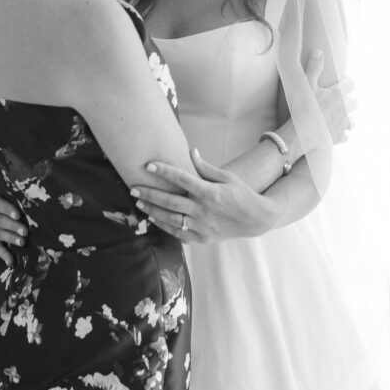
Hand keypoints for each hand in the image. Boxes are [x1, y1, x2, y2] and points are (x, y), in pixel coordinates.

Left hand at [131, 149, 280, 242]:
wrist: (256, 219)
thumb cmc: (241, 193)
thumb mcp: (227, 177)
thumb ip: (205, 167)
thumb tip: (190, 152)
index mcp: (209, 192)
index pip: (181, 179)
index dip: (163, 171)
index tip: (148, 165)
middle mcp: (203, 210)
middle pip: (170, 201)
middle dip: (149, 194)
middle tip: (133, 188)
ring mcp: (202, 226)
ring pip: (171, 219)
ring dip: (153, 211)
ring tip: (139, 203)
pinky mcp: (203, 238)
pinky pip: (179, 233)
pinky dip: (165, 226)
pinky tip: (154, 219)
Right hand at [305, 50, 357, 144]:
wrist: (300, 132)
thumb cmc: (303, 106)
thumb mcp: (306, 83)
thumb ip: (314, 67)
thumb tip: (319, 51)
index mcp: (337, 94)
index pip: (350, 84)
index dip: (348, 82)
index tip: (344, 81)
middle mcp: (344, 109)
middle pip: (355, 103)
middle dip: (351, 100)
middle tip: (343, 100)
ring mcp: (342, 124)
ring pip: (352, 121)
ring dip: (348, 118)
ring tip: (341, 117)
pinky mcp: (338, 137)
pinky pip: (345, 136)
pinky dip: (341, 134)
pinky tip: (336, 132)